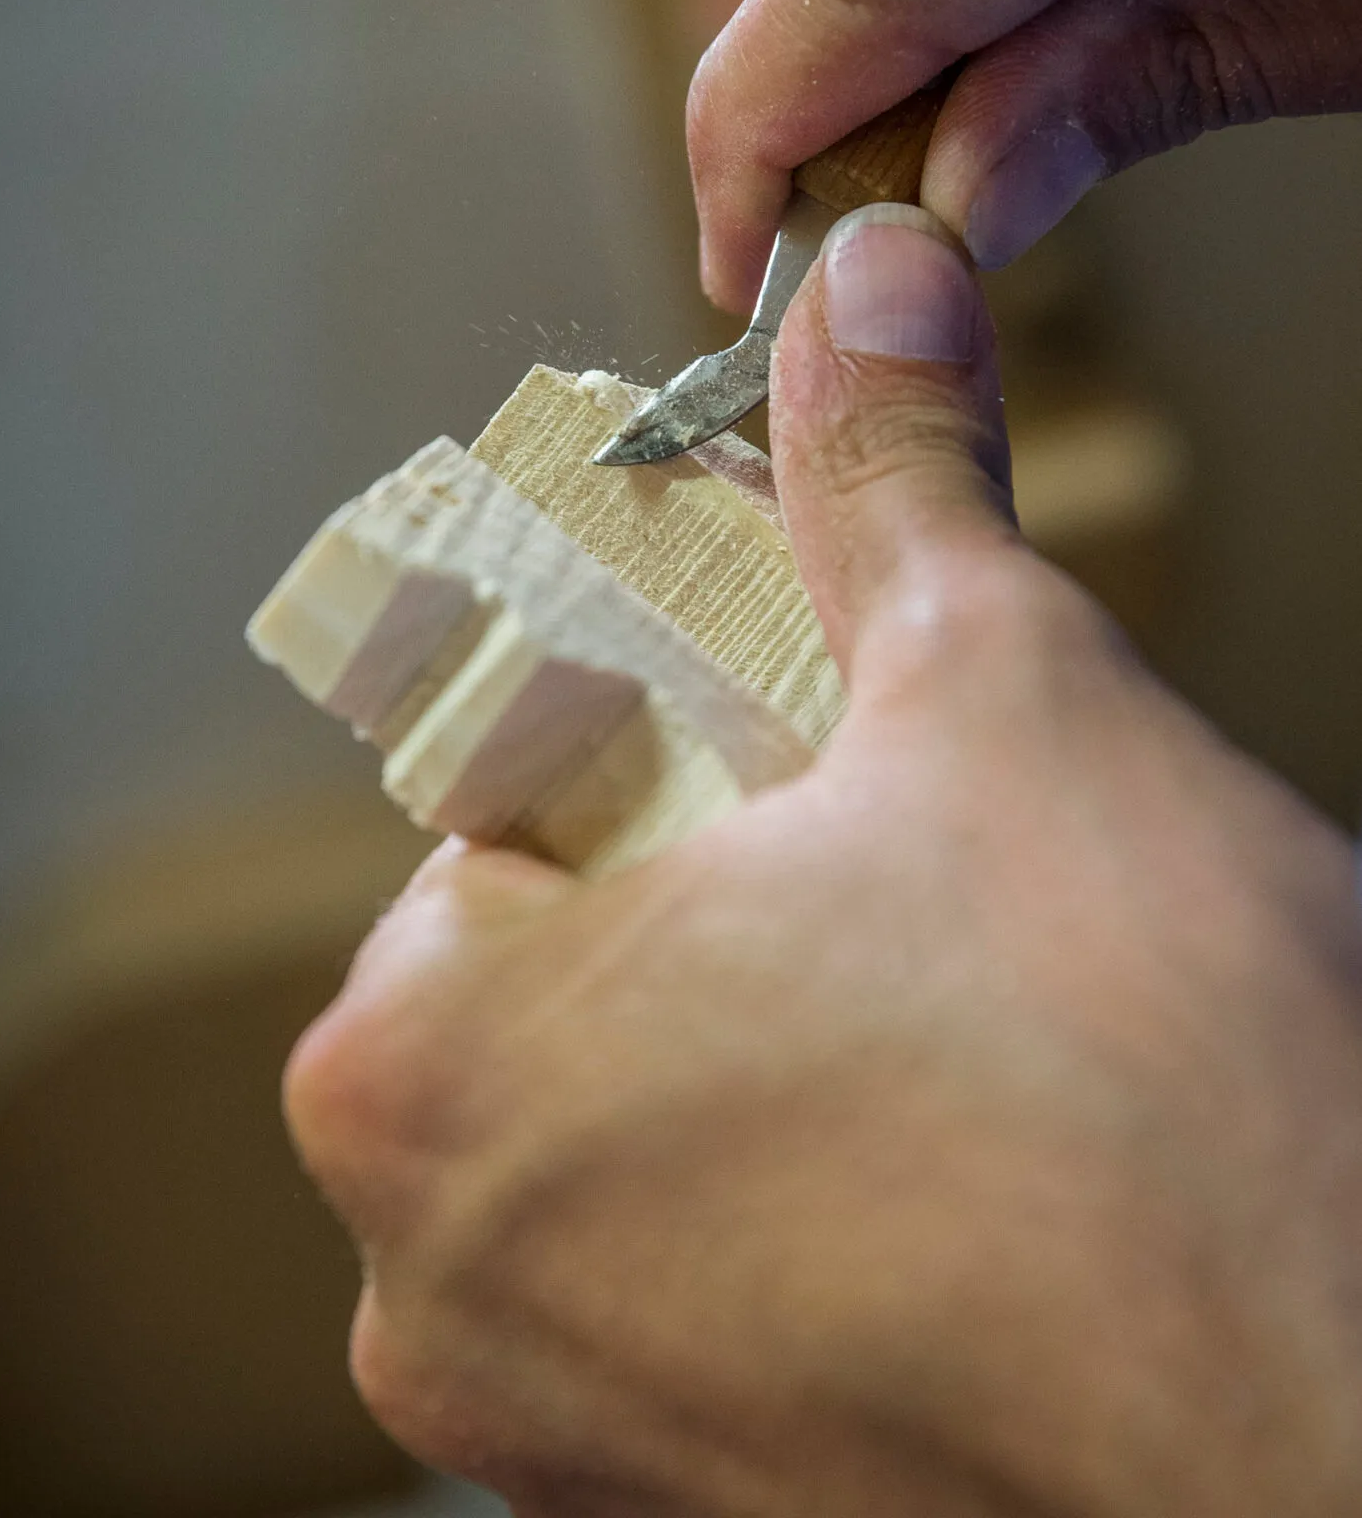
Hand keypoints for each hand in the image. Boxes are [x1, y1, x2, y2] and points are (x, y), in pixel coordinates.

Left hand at [285, 210, 1361, 1517]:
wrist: (1340, 1447)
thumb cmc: (1155, 1107)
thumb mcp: (997, 696)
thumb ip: (887, 476)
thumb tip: (866, 291)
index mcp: (418, 1053)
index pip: (511, 785)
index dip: (679, 709)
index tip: (801, 718)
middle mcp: (432, 1271)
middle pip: (573, 958)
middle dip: (729, 877)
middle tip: (901, 856)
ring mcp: (554, 1419)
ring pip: (649, 1117)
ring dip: (778, 1031)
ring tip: (955, 1011)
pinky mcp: (688, 1504)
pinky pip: (716, 1267)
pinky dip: (809, 1187)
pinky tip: (960, 1158)